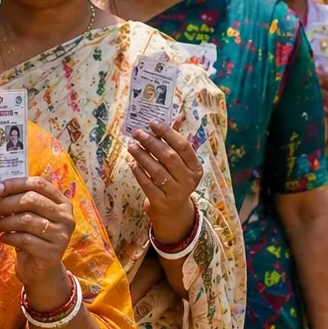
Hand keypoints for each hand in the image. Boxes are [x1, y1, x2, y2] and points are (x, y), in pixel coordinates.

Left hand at [0, 176, 75, 310]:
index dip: (15, 184)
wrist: (42, 270)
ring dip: (4, 222)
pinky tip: (2, 239)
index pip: (39, 184)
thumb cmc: (34, 238)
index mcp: (61, 202)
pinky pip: (24, 240)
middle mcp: (65, 216)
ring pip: (26, 220)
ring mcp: (61, 235)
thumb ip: (20, 203)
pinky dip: (9, 237)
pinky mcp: (52, 252)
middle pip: (31, 200)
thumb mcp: (30, 217)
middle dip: (5, 204)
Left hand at [128, 119, 204, 245]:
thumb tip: (175, 116)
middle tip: (138, 133)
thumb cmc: (175, 180)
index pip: (183, 146)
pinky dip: (139, 173)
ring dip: (142, 156)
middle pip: (169, 157)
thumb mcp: (180, 165)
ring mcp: (176, 193)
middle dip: (152, 143)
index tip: (153, 123)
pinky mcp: (162, 203)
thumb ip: (175, 142)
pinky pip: (148, 185)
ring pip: (157, 171)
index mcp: (196, 168)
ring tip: (131, 146)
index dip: (168, 133)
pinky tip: (132, 164)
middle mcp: (188, 181)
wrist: (172, 212)